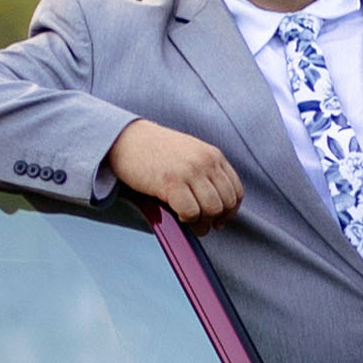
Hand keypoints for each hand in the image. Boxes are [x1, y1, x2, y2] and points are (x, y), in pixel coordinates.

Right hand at [107, 117, 243, 224]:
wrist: (126, 139)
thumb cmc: (155, 151)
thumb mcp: (190, 155)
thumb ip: (206, 174)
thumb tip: (217, 209)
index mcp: (213, 155)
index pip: (236, 191)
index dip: (229, 210)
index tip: (218, 219)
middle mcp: (206, 162)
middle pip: (226, 203)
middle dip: (215, 218)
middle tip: (200, 223)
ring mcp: (190, 171)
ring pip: (211, 210)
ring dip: (200, 221)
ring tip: (187, 219)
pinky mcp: (172, 182)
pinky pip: (191, 212)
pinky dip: (186, 219)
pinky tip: (176, 213)